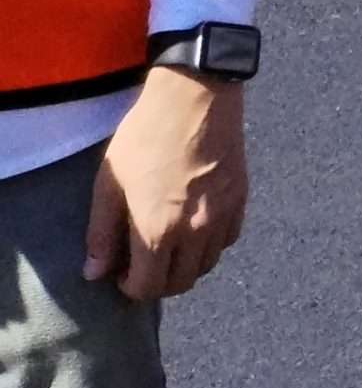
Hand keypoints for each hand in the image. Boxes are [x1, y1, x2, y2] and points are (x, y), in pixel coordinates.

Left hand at [87, 71, 248, 302]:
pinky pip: (227, 240)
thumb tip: (94, 272)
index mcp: (158, 231)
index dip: (129, 288)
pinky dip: (210, 246)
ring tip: (167, 247)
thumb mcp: (110, 184)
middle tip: (140, 264)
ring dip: (184, 266)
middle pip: (181, 282)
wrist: (195, 98)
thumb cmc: (145, 137)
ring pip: (207, 265)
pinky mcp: (240, 199)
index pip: (148, 287)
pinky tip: (194, 228)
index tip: (119, 275)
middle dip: (157, 283)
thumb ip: (102, 234)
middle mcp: (195, 232)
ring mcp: (222, 216)